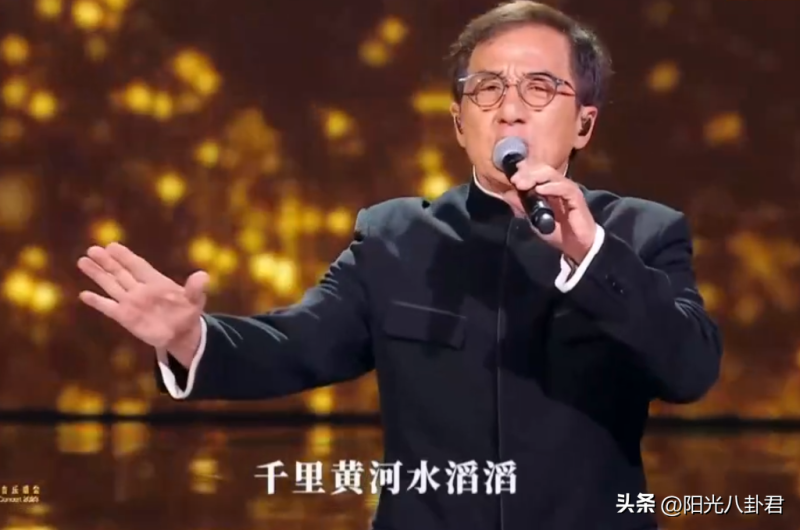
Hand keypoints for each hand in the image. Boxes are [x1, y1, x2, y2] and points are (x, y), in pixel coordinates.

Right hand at [77, 242, 208, 366]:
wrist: (181, 333)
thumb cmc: (188, 312)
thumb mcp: (196, 300)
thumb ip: (196, 288)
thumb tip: (204, 276)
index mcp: (155, 281)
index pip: (137, 265)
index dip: (126, 256)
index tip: (112, 245)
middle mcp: (139, 289)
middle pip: (120, 272)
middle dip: (106, 261)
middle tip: (92, 249)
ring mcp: (131, 302)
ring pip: (111, 285)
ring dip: (97, 275)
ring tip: (83, 261)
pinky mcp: (125, 317)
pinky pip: (108, 308)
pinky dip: (97, 302)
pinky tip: (84, 295)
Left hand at [504, 161, 597, 262]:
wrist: (576, 246)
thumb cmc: (557, 232)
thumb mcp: (534, 219)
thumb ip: (521, 207)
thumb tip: (506, 194)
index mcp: (549, 188)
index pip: (537, 172)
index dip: (525, 170)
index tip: (512, 175)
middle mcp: (558, 186)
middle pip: (543, 170)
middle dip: (527, 172)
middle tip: (515, 180)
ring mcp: (568, 190)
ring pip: (552, 175)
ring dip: (536, 177)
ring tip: (522, 184)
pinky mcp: (576, 198)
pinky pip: (564, 188)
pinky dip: (551, 187)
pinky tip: (539, 189)